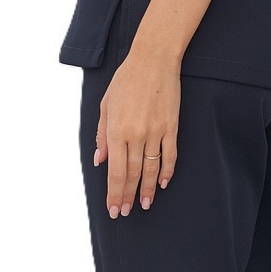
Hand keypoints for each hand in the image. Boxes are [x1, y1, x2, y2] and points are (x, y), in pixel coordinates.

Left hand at [95, 48, 180, 217]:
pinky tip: (163, 182)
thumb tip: (99, 160)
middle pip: (131, 174)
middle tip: (125, 212)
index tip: (113, 209)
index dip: (114, 193)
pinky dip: (167, 171)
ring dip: (147, 189)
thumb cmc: (126, 79)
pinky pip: (170, 154)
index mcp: (116, 130)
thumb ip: (102, 134)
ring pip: (151, 168)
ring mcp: (156, 131)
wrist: (154, 59)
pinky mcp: (171, 126)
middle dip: (127, 196)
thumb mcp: (106, 104)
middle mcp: (136, 134)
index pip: (114, 171)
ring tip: (145, 205)